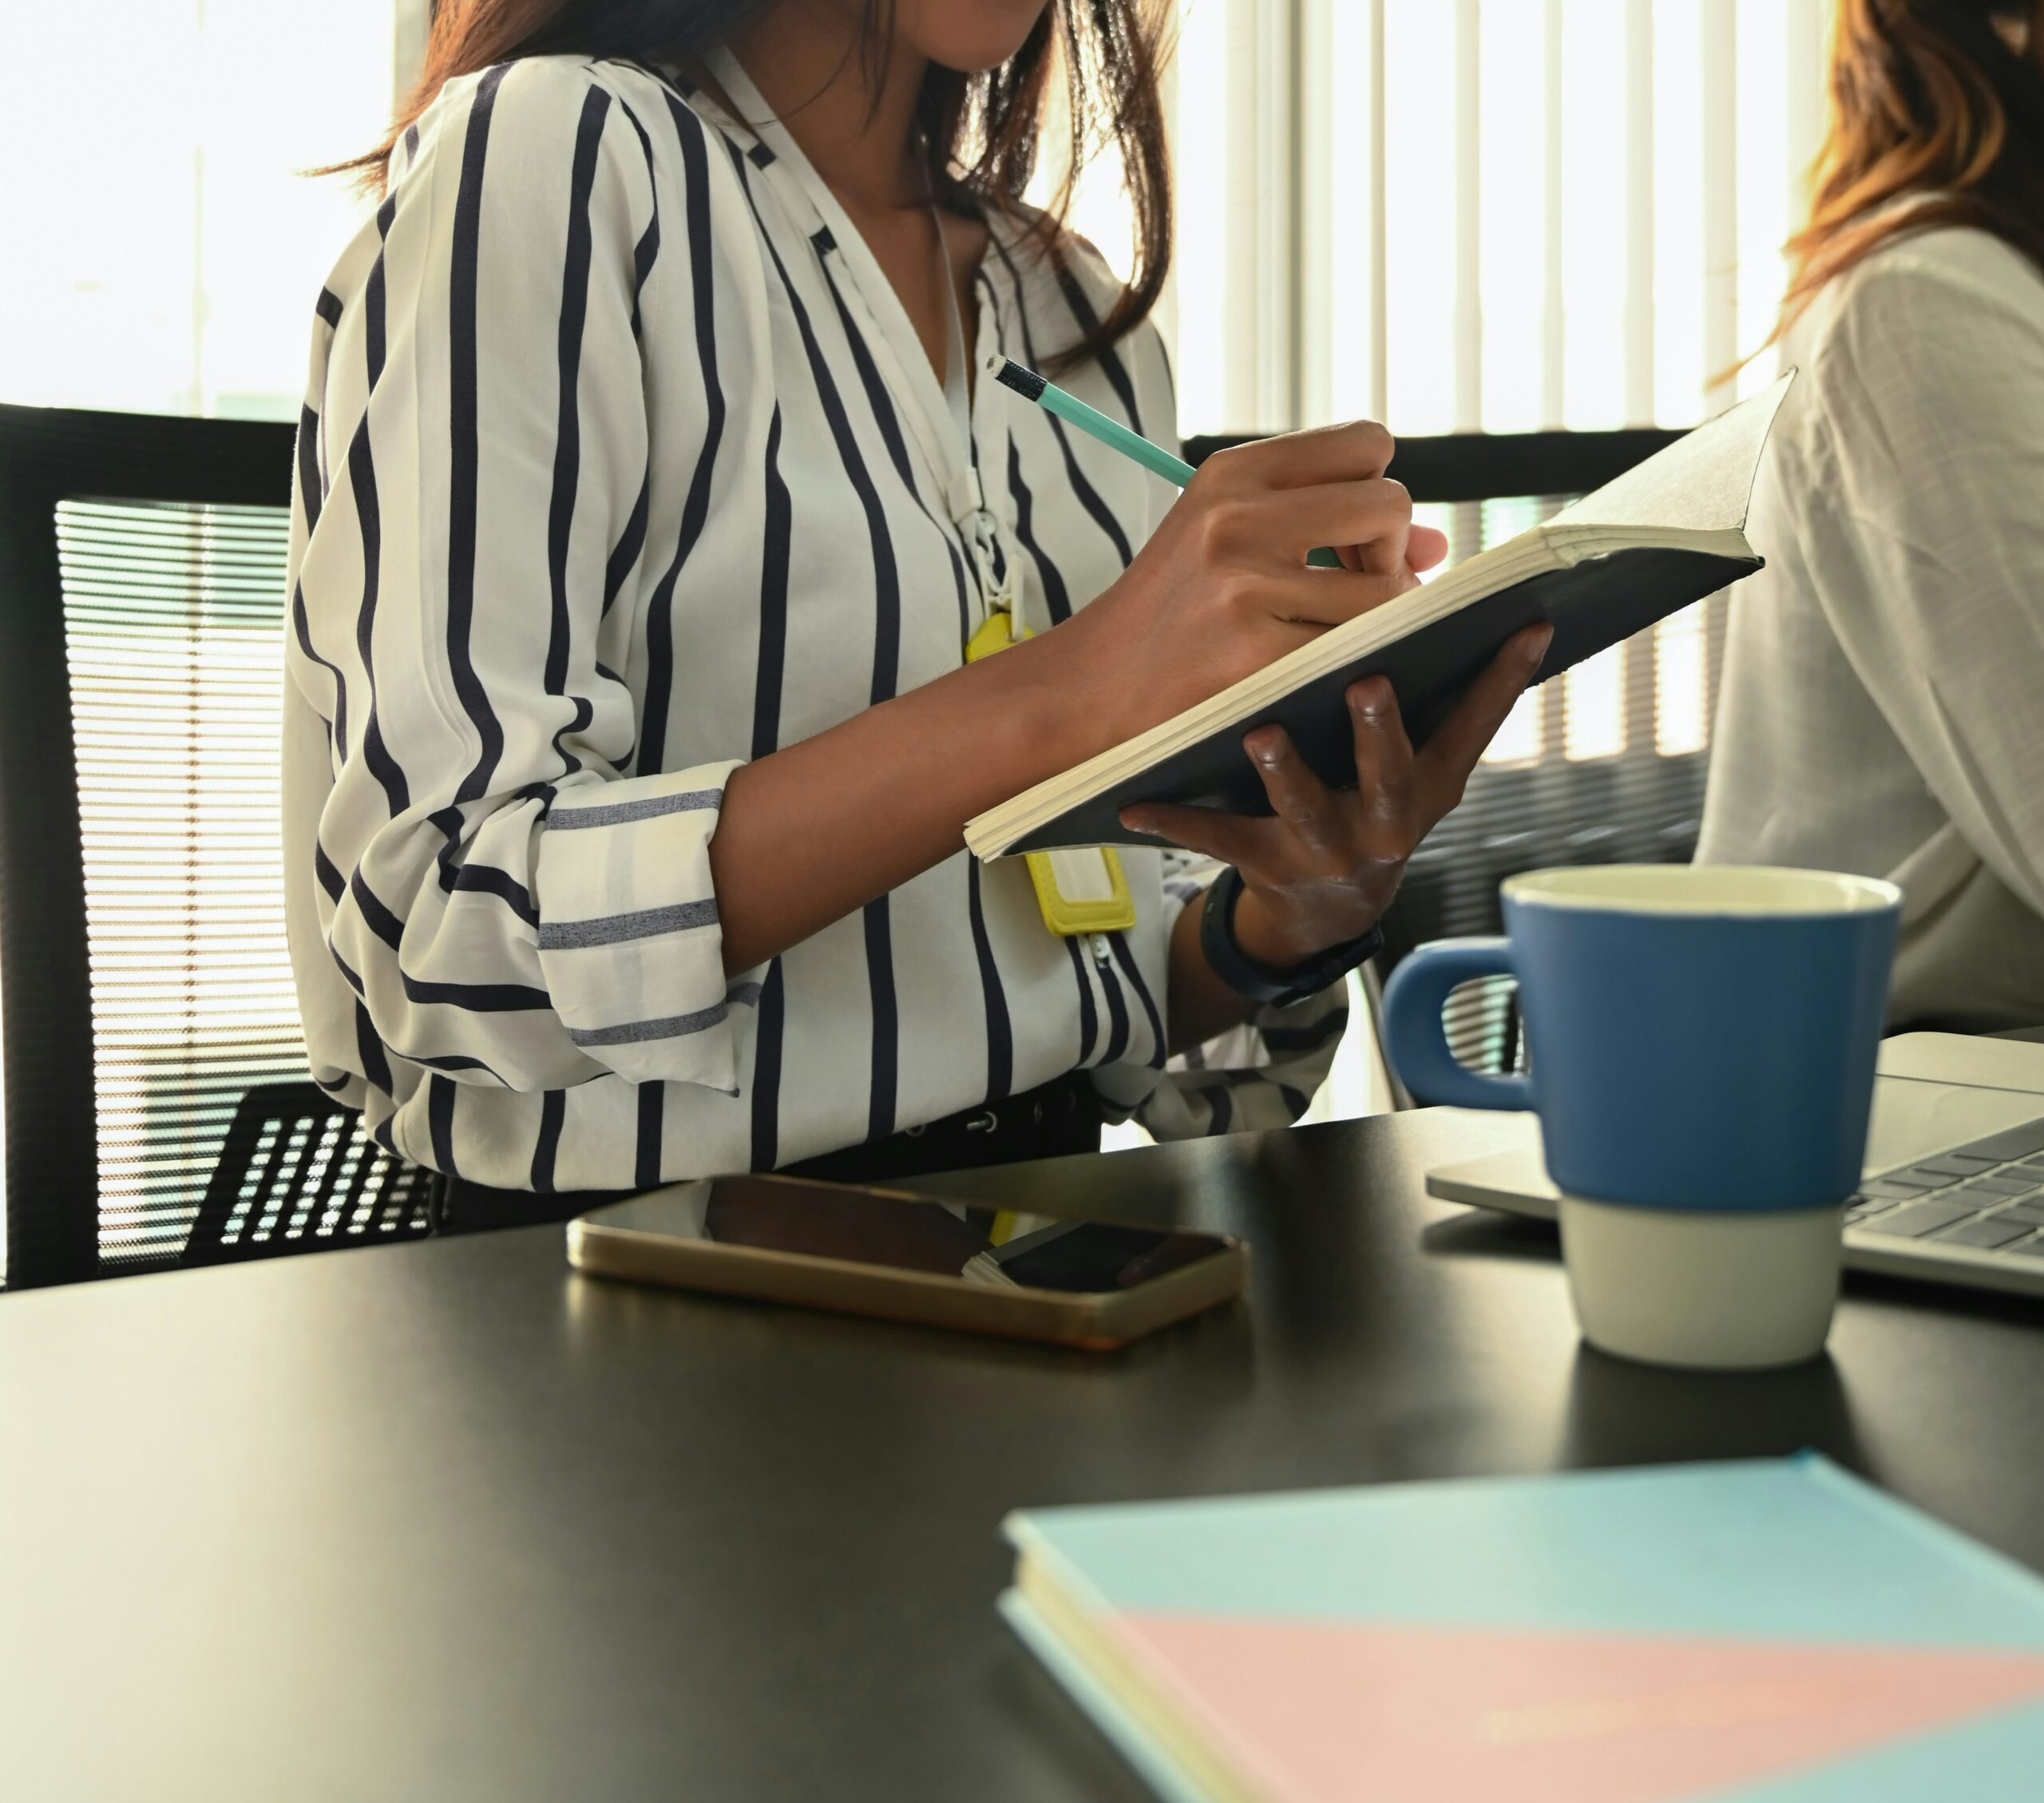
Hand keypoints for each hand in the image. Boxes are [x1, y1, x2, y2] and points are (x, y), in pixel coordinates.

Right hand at [1045, 420, 1448, 752]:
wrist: (1093, 688)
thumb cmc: (1173, 616)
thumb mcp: (1230, 540)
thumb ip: (1330, 525)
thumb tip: (1438, 543)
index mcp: (1231, 474)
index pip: (1366, 442)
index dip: (1376, 489)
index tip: (1348, 539)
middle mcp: (1237, 516)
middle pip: (1391, 501)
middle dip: (1389, 549)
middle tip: (1350, 587)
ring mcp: (1245, 583)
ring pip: (1388, 585)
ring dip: (1380, 617)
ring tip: (1332, 634)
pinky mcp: (1254, 650)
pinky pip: (1359, 645)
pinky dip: (1355, 660)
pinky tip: (1317, 670)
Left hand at [1121, 624, 1553, 968]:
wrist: (1324, 907)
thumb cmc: (1366, 799)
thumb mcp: (1414, 760)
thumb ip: (1429, 686)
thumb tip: (1434, 565)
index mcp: (1428, 783)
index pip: (1473, 727)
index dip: (1502, 680)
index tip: (1525, 626)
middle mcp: (1386, 820)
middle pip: (1389, 774)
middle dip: (1382, 732)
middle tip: (1369, 682)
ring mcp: (1327, 848)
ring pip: (1306, 807)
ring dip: (1287, 772)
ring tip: (1263, 733)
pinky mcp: (1266, 864)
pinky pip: (1215, 840)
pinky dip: (1174, 821)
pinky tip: (1133, 806)